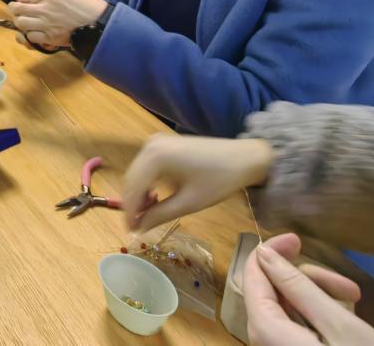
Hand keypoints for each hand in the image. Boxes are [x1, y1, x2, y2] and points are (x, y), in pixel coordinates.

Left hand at [8, 0, 107, 49]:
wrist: (100, 23)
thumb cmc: (87, 5)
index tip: (23, 0)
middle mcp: (44, 9)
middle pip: (18, 9)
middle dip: (15, 9)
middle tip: (18, 11)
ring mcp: (46, 24)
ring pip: (21, 24)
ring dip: (21, 23)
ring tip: (25, 22)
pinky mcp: (50, 38)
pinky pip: (31, 37)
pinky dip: (30, 36)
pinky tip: (35, 33)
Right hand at [122, 133, 274, 232]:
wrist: (244, 157)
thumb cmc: (219, 180)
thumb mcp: (189, 202)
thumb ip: (160, 214)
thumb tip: (139, 227)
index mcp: (155, 157)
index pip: (133, 188)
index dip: (130, 211)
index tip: (131, 231)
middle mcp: (150, 145)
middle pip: (132, 178)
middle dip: (133, 203)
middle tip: (138, 226)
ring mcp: (155, 142)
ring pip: (137, 172)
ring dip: (140, 193)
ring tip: (148, 214)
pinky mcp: (162, 144)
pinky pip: (146, 166)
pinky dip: (147, 183)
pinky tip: (155, 196)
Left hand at [246, 234, 373, 345]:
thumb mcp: (337, 324)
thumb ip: (297, 287)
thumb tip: (264, 254)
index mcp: (266, 331)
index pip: (254, 275)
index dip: (272, 251)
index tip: (298, 238)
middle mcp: (264, 341)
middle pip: (274, 291)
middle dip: (310, 282)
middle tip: (351, 289)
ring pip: (289, 306)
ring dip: (321, 299)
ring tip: (355, 303)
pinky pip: (297, 325)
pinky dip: (320, 316)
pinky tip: (348, 319)